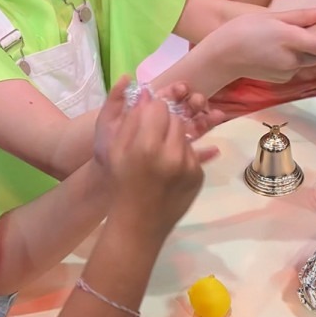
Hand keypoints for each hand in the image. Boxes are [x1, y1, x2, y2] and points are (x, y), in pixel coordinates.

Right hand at [94, 77, 218, 237]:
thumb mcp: (116, 150)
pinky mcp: (199, 176)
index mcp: (147, 146)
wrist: (138, 224)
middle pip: (176, 118)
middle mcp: (172, 154)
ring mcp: (189, 166)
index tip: (148, 118)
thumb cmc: (121, 183)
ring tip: (161, 153)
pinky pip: (193, 153)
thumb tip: (147, 92)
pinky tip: (169, 167)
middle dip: (166, 122)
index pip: (159, 107)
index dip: (153, 110)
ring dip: (175, 137)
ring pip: (187, 134)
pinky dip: (183, 155)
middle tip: (154, 135)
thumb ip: (132, 120)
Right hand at [208, 6, 315, 82]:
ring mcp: (287, 72)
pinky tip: (282, 46)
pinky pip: (298, 65)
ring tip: (300, 32)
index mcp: (290, 40)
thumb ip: (302, 16)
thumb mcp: (272, 16)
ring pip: (310, 60)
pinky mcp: (282, 78)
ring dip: (312, 48)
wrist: (221, 57)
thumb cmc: (243, 30)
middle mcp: (292, 60)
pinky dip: (298, 55)